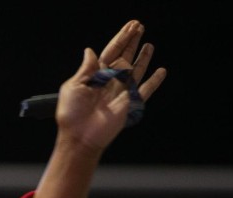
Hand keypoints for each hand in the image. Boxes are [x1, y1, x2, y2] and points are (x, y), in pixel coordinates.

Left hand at [56, 20, 165, 151]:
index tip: (131, 26)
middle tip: (140, 27)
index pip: (110, 52)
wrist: (80, 137)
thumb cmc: (72, 114)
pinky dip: (154, 81)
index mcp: (95, 76)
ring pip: (136, 70)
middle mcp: (110, 82)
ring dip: (143, 57)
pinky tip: (161, 71)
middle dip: (132, 42)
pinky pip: (146, 90)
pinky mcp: (130, 104)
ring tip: (149, 45)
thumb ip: (85, 68)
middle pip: (124, 57)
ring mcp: (121, 92)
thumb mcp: (73, 87)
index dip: (121, 38)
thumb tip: (90, 50)